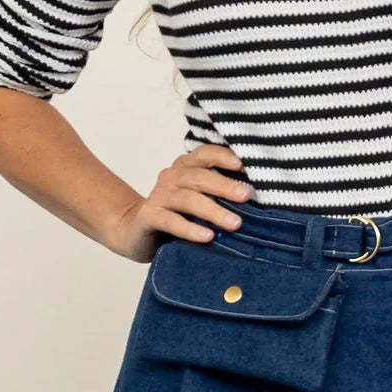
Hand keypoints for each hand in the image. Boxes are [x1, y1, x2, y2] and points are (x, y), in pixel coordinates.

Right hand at [106, 143, 251, 263]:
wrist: (135, 230)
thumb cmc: (176, 213)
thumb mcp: (198, 198)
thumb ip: (219, 192)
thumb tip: (255, 195)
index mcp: (185, 167)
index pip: (204, 154)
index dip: (222, 156)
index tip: (242, 165)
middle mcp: (171, 177)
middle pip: (199, 177)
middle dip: (224, 186)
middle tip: (246, 196)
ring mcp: (159, 197)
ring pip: (188, 199)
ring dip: (213, 210)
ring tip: (235, 223)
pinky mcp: (149, 217)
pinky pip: (171, 221)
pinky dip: (190, 229)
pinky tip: (207, 237)